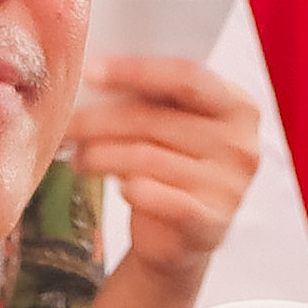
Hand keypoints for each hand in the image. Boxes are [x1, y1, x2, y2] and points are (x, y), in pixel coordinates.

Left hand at [67, 54, 262, 303]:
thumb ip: (154, 96)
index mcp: (239, 106)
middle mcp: (241, 144)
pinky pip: (152, 195)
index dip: (134, 71)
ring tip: (79, 157)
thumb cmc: (175, 165)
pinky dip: (127, 188)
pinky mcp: (208, 222)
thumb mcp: (176, 123)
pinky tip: (117, 186)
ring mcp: (228, 186)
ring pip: (145, 157)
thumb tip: (94, 73)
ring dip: (100, 155)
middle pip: (155, 119)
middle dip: (100, 119)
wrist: (183, 236)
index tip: (90, 72)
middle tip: (67, 123)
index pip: (186, 76)